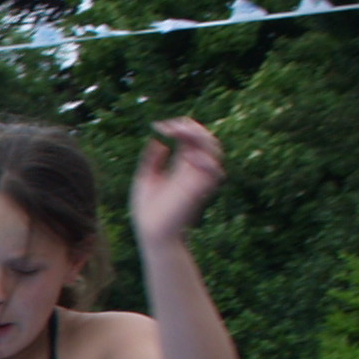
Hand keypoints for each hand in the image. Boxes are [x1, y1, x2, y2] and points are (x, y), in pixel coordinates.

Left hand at [129, 118, 226, 246]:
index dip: (178, 127)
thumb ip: (152, 160)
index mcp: (181, 165)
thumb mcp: (145, 178)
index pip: (189, 138)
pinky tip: (188, 155)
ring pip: (214, 149)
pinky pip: (213, 169)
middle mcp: (193, 169)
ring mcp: (198, 178)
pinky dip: (205, 159)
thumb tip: (159, 141)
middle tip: (171, 126)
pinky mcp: (200, 190)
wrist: (150, 232)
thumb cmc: (147, 210)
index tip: (158, 125)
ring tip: (179, 133)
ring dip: (200, 137)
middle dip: (191, 127)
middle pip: (205, 139)